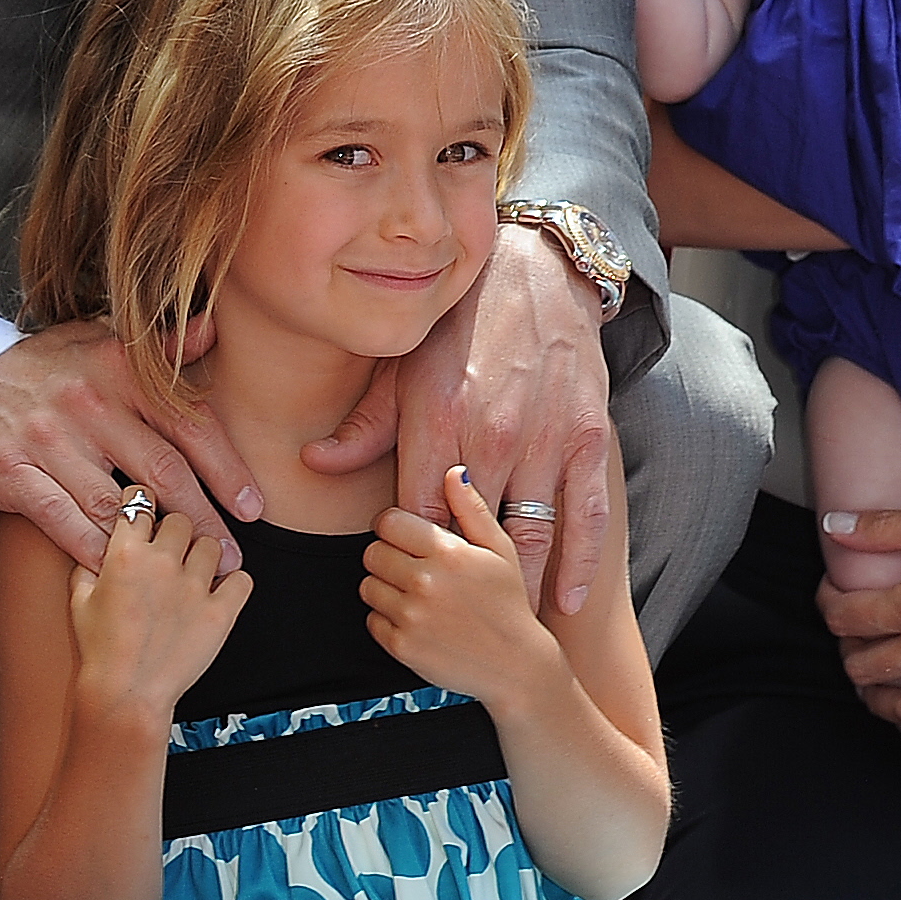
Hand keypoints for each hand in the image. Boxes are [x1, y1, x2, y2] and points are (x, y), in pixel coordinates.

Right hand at [0, 317, 259, 579]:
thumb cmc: (43, 370)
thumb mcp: (99, 343)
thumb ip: (160, 347)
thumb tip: (213, 330)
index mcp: (119, 369)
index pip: (188, 422)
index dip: (226, 468)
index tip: (253, 505)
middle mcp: (88, 403)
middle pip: (162, 469)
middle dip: (203, 518)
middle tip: (231, 555)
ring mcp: (48, 439)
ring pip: (115, 503)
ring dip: (154, 543)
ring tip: (183, 570)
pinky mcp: (11, 473)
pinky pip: (63, 521)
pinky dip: (93, 549)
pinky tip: (120, 569)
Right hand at [68, 488, 251, 726]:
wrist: (127, 694)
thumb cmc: (100, 651)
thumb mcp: (78, 601)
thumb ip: (87, 562)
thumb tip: (94, 541)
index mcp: (125, 554)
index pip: (140, 500)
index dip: (143, 503)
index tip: (146, 510)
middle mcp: (163, 563)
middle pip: (181, 518)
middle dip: (175, 531)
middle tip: (169, 552)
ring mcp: (195, 587)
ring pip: (212, 543)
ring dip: (203, 555)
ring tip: (193, 574)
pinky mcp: (221, 611)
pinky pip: (241, 578)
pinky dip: (234, 582)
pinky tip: (220, 591)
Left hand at [308, 224, 612, 614]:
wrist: (538, 273)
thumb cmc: (463, 323)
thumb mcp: (403, 366)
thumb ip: (365, 424)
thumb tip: (314, 464)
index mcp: (436, 419)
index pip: (415, 513)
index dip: (411, 555)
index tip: (410, 580)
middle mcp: (489, 435)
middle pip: (470, 538)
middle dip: (462, 585)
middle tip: (456, 620)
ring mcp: (542, 439)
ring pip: (530, 534)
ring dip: (521, 588)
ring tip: (510, 626)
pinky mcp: (586, 439)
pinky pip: (586, 516)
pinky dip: (578, 564)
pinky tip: (566, 602)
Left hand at [362, 468, 560, 706]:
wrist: (516, 667)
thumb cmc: (509, 604)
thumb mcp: (502, 550)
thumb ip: (473, 509)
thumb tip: (454, 472)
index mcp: (448, 551)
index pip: (389, 522)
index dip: (396, 528)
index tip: (409, 539)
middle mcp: (425, 581)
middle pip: (372, 552)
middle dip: (388, 557)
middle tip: (412, 569)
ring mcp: (411, 616)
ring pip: (368, 586)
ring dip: (385, 589)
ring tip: (416, 596)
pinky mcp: (402, 647)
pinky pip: (372, 622)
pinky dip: (387, 622)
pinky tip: (417, 621)